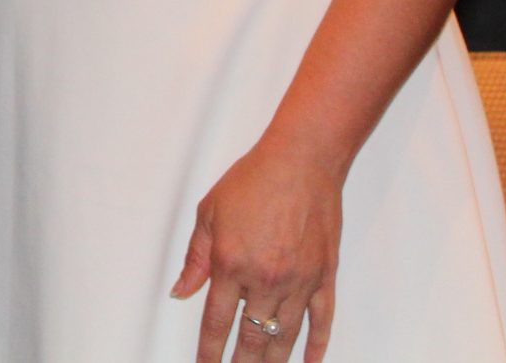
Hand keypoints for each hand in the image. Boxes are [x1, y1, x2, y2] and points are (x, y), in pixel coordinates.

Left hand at [170, 140, 341, 362]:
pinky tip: (308, 362)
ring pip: (284, 336)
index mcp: (231, 264)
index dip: (209, 351)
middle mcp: (265, 279)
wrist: (301, 162)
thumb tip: (181, 290)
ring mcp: (299, 282)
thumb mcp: (209, 213)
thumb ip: (195, 258)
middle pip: (251, 338)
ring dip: (273, 362)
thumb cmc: (254, 180)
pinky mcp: (324, 277)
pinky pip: (321, 321)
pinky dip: (315, 346)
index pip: (217, 322)